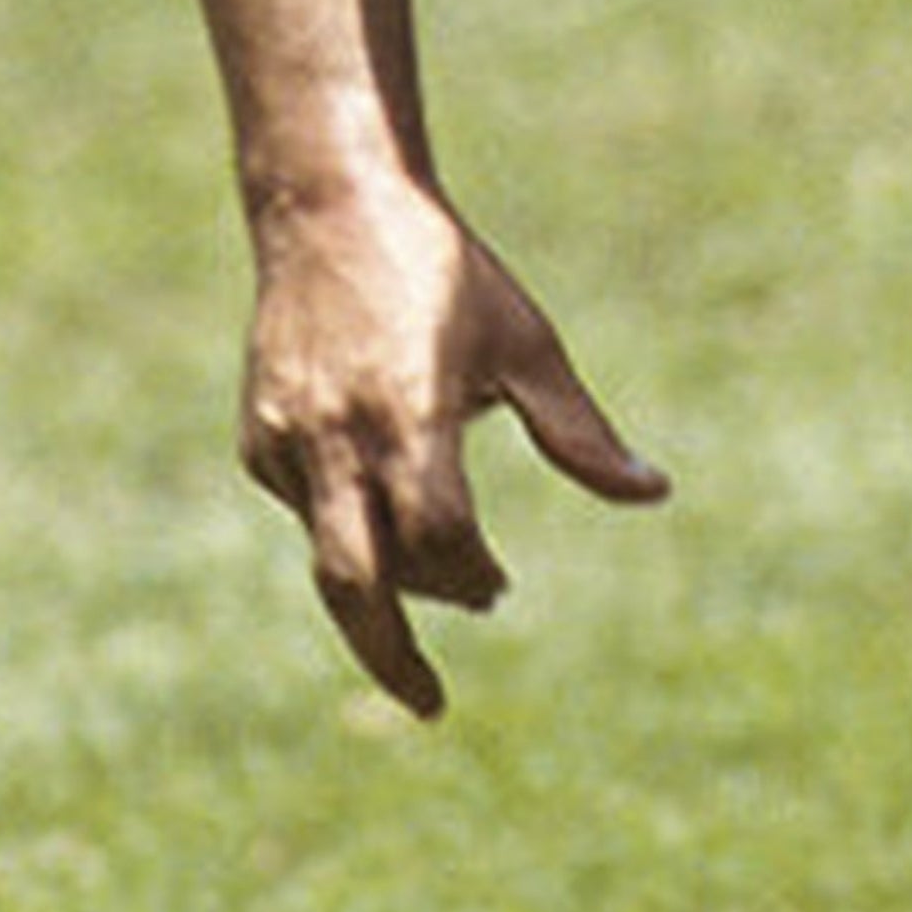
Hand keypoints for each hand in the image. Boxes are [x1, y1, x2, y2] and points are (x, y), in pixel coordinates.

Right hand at [236, 168, 669, 718]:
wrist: (332, 206)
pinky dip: (347, 527)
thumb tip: (652, 492)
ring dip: (380, 590)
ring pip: (329, 554)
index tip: (501, 586)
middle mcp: (340, 439)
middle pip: (355, 589)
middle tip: (429, 704)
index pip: (440, 537)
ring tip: (429, 595)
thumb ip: (579, 432)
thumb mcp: (526, 343)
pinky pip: (307, 509)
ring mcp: (288, 443)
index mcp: (413, 414)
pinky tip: (380, 504)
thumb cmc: (445, 273)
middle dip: (390, 659)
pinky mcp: (260, 439)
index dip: (472, 575)